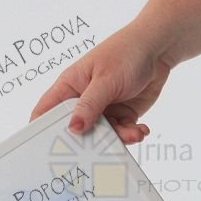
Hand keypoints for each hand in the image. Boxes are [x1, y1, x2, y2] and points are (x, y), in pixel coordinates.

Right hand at [28, 23, 172, 141]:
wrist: (157, 49)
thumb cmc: (125, 52)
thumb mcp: (105, 79)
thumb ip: (90, 105)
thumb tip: (74, 128)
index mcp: (69, 87)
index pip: (46, 112)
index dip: (42, 131)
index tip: (49, 149)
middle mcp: (83, 101)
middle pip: (75, 131)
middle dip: (87, 142)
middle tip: (100, 150)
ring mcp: (102, 110)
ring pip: (101, 136)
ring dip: (118, 139)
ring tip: (132, 133)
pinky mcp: (121, 115)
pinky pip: (121, 133)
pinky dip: (131, 135)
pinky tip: (140, 129)